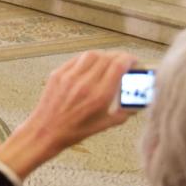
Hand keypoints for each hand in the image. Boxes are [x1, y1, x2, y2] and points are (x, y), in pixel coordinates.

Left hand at [0, 50, 133, 178]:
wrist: (46, 131)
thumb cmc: (76, 131)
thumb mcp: (106, 124)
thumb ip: (125, 111)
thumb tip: (138, 100)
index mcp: (99, 96)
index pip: (118, 66)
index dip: (129, 60)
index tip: (134, 61)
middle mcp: (85, 83)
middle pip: (107, 57)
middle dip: (119, 56)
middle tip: (123, 61)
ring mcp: (69, 77)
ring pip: (92, 55)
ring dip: (103, 55)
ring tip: (108, 61)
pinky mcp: (58, 74)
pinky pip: (76, 59)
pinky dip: (87, 59)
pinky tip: (91, 65)